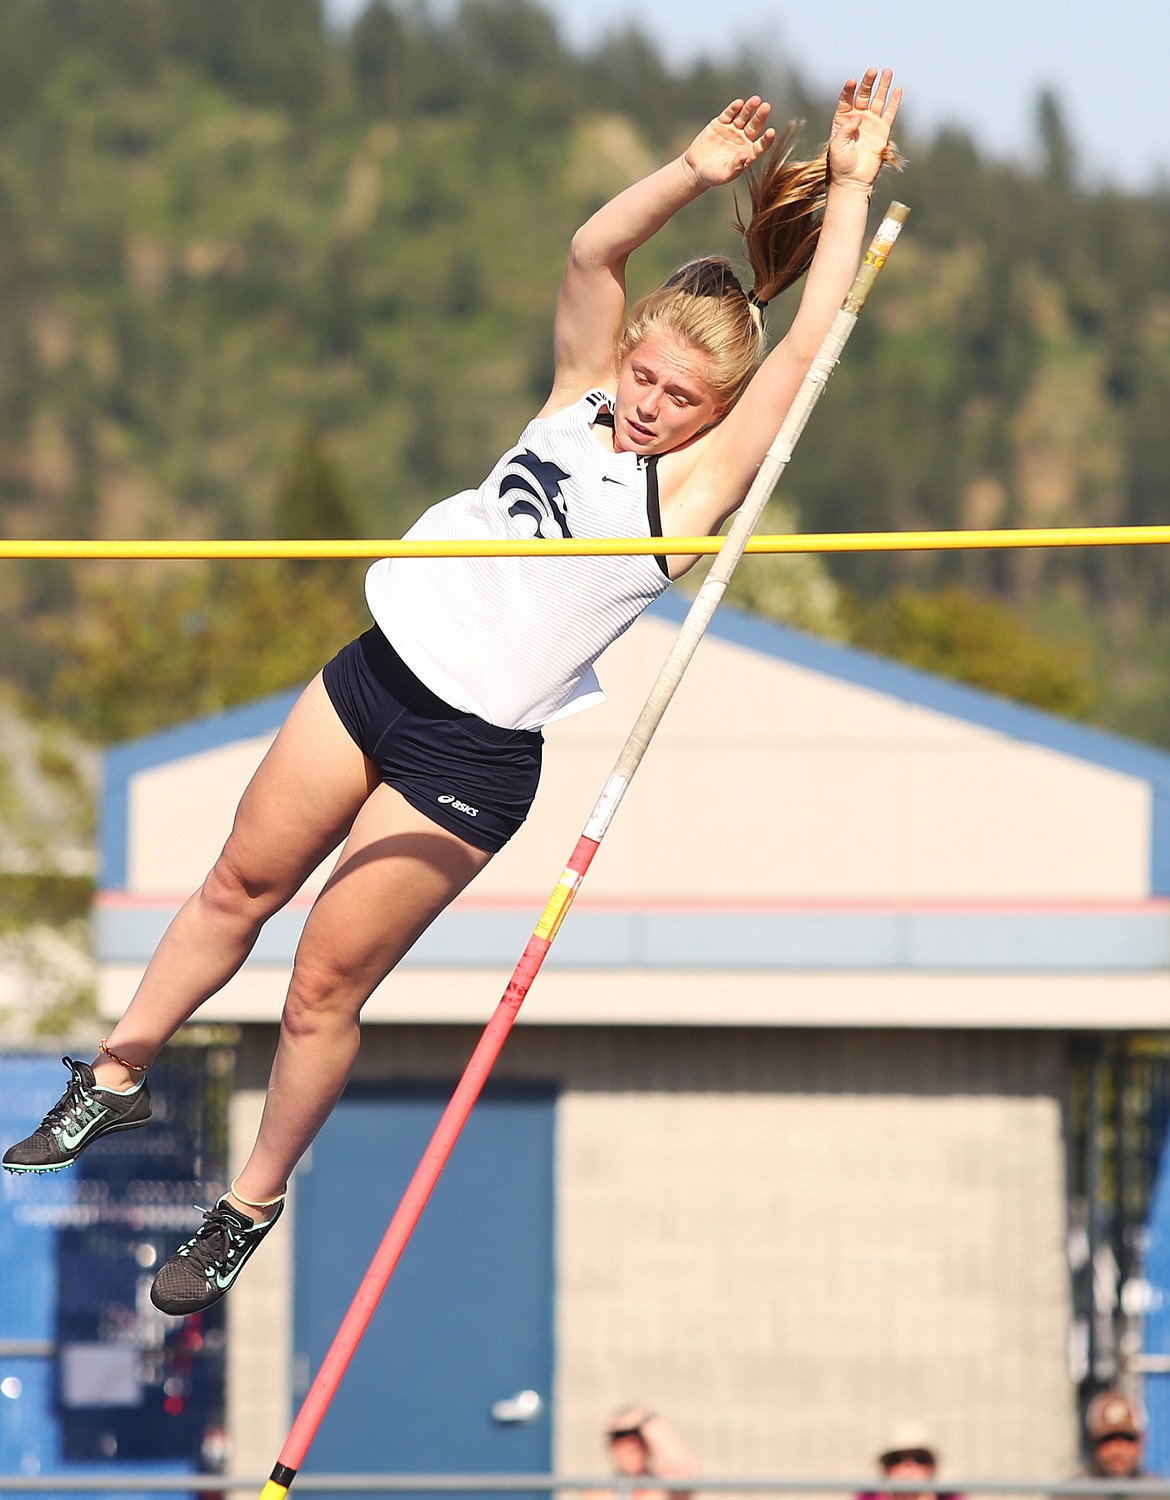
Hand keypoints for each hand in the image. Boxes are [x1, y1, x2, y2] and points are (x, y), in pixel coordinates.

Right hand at [683, 96, 776, 188]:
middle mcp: (744, 140)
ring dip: (749, 108)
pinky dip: (733, 108)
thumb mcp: (724, 174)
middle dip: (760, 116)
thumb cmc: (712, 176)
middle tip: (766, 107)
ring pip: (744, 117)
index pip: (761, 145)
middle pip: (755, 126)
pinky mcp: (721, 123)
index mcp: (749, 153)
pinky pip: (729, 114)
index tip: (771, 132)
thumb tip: (745, 156)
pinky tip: (739, 103)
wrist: (695, 168)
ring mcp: (733, 130)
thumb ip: (736, 167)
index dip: (766, 139)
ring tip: (756, 100)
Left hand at [827, 68, 901, 188]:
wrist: (852, 180)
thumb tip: (859, 118)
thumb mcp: (836, 146)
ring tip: (887, 72)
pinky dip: (894, 102)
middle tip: (873, 71)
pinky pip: (890, 114)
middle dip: (868, 83)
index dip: (849, 90)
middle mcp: (857, 118)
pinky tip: (898, 90)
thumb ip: (845, 130)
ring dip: (883, 86)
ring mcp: (871, 123)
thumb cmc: (840, 164)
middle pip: (864, 95)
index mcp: (842, 119)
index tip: (852, 82)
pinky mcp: (882, 131)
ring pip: (878, 100)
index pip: (846, 99)